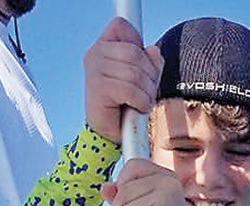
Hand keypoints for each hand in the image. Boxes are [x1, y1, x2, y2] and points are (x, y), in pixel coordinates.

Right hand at [84, 17, 162, 144]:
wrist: (107, 135)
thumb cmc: (123, 105)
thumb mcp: (141, 79)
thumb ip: (149, 62)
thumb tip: (154, 51)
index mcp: (102, 47)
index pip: (121, 27)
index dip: (137, 44)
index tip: (141, 67)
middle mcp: (95, 55)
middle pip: (135, 52)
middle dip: (149, 75)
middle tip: (149, 92)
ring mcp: (95, 71)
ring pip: (135, 73)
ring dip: (147, 92)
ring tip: (144, 102)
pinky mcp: (99, 89)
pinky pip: (130, 90)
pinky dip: (140, 101)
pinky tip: (138, 108)